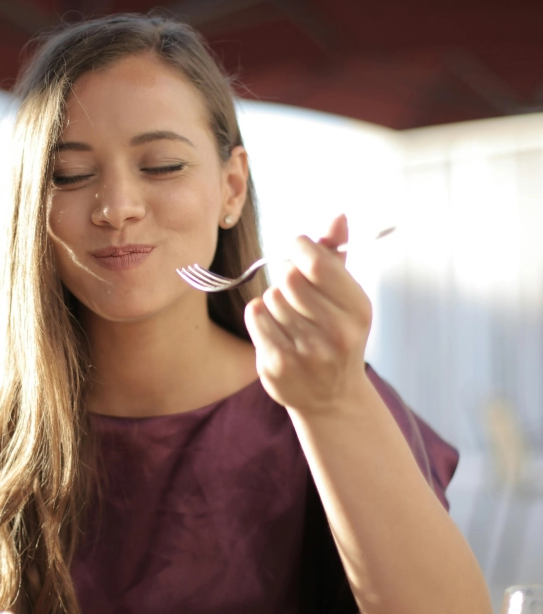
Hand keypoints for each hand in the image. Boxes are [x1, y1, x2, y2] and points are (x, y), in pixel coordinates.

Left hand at [244, 214, 372, 414]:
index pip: (316, 262)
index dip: (299, 247)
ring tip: (290, 317)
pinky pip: (256, 316)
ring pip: (270, 297)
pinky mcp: (278, 364)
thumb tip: (337, 216)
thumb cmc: (336, 335)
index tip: (297, 248)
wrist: (331, 398)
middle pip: (288, 278)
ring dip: (274, 300)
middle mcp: (337, 332)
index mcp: (358, 309)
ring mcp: (307, 352)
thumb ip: (336, 256)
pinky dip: (259, 316)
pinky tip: (275, 328)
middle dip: (285, 275)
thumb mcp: (346, 297)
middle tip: (292, 287)